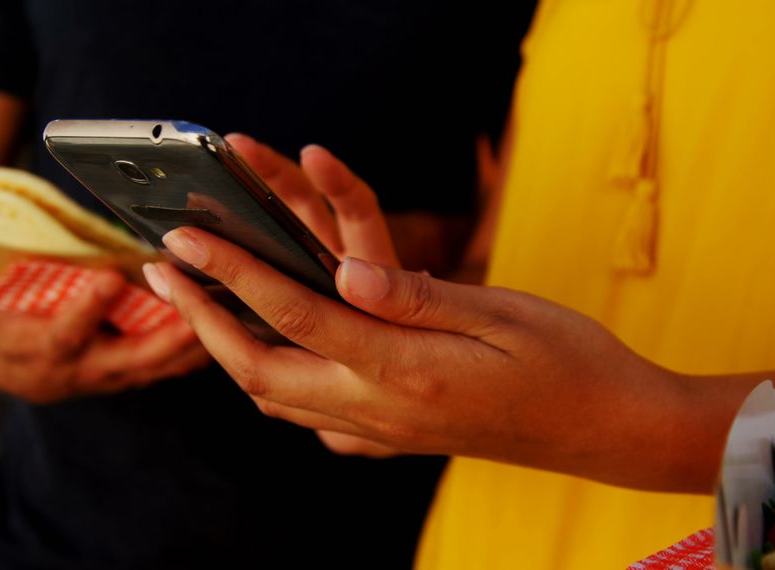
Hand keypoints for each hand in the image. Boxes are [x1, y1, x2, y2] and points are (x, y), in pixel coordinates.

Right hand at [0, 230, 210, 403]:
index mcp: (34, 353)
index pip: (60, 336)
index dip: (82, 311)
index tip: (108, 279)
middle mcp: (74, 373)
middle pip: (126, 361)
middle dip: (164, 338)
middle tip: (198, 309)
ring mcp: (103, 378)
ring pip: (154, 369)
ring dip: (190, 348)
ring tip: (226, 317)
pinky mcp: (126, 375)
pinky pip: (166, 369)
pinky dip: (194, 354)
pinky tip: (228, 332)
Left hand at [145, 147, 701, 488]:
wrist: (610, 430)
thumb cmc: (570, 361)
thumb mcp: (501, 313)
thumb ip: (415, 296)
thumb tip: (343, 272)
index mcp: (409, 371)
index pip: (298, 315)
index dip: (233, 274)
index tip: (185, 242)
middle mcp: (385, 411)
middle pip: (263, 371)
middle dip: (204, 321)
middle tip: (165, 272)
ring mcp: (389, 433)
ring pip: (281, 400)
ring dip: (234, 351)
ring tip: (205, 306)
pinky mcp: (400, 439)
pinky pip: (316, 418)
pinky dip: (280, 383)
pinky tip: (284, 355)